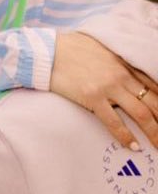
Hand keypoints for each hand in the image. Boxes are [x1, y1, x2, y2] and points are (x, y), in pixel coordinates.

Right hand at [51, 30, 157, 149]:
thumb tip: (125, 71)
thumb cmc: (70, 47)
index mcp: (124, 63)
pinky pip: (114, 121)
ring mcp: (108, 87)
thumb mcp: (100, 47)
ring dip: (153, 132)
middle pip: (153, 102)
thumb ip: (117, 60)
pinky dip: (125, 136)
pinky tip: (132, 146)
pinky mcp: (92, 97)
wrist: (46, 50)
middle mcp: (121, 75)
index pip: (154, 85)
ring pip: (141, 113)